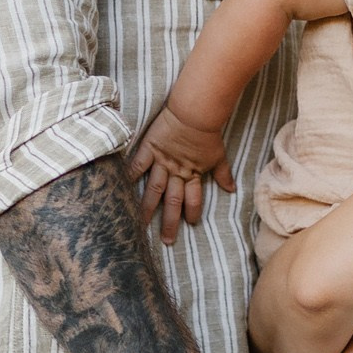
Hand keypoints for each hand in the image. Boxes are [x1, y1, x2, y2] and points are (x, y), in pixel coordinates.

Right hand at [128, 104, 232, 244]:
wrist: (195, 112)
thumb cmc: (208, 134)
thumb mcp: (218, 155)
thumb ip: (223, 174)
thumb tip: (232, 190)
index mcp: (193, 174)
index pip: (193, 199)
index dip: (192, 212)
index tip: (190, 224)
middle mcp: (177, 172)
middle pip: (172, 201)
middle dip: (170, 221)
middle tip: (166, 240)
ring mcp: (162, 162)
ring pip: (154, 189)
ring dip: (147, 208)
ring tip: (139, 224)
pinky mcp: (150, 149)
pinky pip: (138, 165)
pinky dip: (130, 175)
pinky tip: (121, 189)